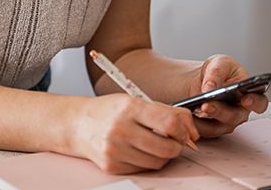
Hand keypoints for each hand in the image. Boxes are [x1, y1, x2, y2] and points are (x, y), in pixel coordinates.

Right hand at [68, 94, 198, 174]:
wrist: (78, 125)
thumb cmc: (110, 111)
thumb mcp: (136, 102)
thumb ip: (168, 112)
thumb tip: (193, 132)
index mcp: (129, 108)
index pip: (169, 123)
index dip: (184, 131)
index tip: (185, 133)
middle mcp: (120, 129)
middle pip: (166, 148)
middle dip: (177, 147)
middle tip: (173, 141)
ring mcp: (115, 150)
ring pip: (157, 162)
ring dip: (163, 156)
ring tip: (155, 145)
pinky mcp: (111, 166)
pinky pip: (142, 169)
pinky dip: (146, 162)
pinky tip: (138, 151)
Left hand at [187, 55, 268, 137]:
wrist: (201, 80)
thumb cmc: (218, 71)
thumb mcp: (219, 63)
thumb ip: (217, 72)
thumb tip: (210, 87)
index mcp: (249, 94)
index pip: (259, 102)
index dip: (255, 103)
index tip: (246, 100)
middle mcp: (240, 112)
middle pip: (234, 117)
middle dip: (220, 111)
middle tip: (207, 105)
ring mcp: (226, 123)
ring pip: (217, 127)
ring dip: (204, 120)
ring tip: (192, 110)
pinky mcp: (211, 129)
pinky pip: (203, 131)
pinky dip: (194, 123)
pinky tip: (185, 115)